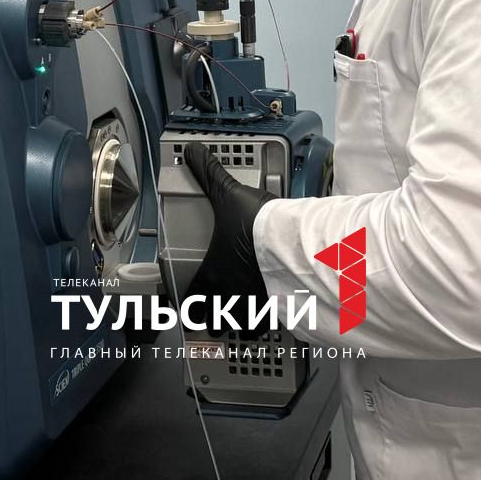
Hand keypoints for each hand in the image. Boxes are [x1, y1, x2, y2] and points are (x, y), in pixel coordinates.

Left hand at [169, 141, 275, 337]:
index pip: (192, 300)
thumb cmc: (255, 224)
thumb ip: (210, 174)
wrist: (292, 241)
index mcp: (213, 274)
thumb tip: (193, 152)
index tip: (188, 306)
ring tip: (243, 318)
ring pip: (242, 327)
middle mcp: (231, 296)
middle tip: (215, 315)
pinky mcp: (281, 307)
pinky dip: (270, 322)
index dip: (187, 305)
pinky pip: (271, 323)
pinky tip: (273, 315)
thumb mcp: (228, 194)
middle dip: (214, 319)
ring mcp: (256, 305)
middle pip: (215, 321)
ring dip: (240, 323)